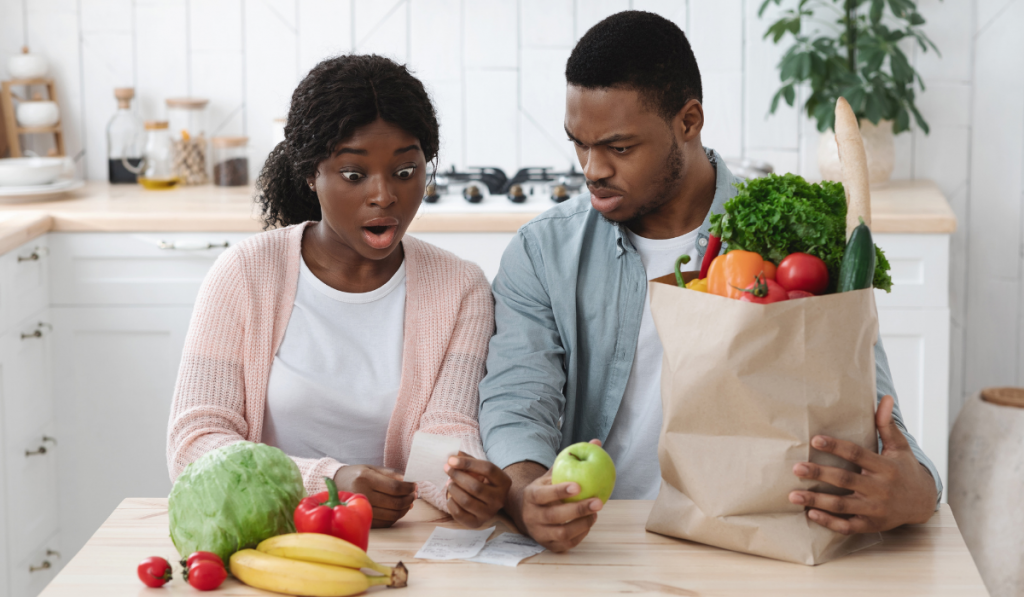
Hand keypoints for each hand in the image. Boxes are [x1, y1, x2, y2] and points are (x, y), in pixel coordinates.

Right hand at [333, 465, 416, 527]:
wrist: (334, 484)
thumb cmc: (355, 474)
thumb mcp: (371, 468)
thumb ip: (389, 473)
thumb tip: (407, 480)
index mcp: (365, 479)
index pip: (394, 487)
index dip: (408, 488)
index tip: (415, 486)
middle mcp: (363, 494)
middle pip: (394, 502)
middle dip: (409, 499)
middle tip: (415, 495)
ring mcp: (362, 509)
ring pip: (391, 515)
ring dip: (404, 509)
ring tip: (409, 502)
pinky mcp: (362, 519)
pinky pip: (384, 523)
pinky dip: (395, 517)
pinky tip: (399, 510)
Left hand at [444, 451, 511, 527]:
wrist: (489, 501)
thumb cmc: (483, 480)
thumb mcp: (480, 468)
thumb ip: (468, 460)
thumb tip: (451, 457)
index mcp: (504, 482)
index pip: (488, 469)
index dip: (467, 463)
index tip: (451, 460)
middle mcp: (500, 499)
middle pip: (475, 486)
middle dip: (457, 476)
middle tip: (447, 470)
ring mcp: (489, 513)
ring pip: (466, 501)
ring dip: (453, 489)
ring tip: (449, 483)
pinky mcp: (477, 523)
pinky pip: (459, 513)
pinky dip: (451, 503)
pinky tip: (450, 497)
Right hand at [511, 439, 603, 552]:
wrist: (527, 512)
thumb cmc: (545, 489)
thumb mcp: (553, 473)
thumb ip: (572, 459)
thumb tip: (596, 442)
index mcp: (530, 496)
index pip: (543, 495)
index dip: (559, 491)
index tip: (578, 486)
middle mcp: (531, 516)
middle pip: (554, 516)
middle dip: (578, 509)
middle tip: (599, 501)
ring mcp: (539, 533)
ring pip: (561, 533)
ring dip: (582, 524)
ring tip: (595, 513)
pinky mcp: (547, 545)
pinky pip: (566, 544)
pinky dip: (581, 534)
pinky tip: (589, 522)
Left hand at [788, 395, 937, 533]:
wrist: (923, 503)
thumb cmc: (904, 470)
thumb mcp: (899, 447)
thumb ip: (887, 425)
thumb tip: (884, 398)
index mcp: (885, 467)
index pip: (857, 454)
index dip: (836, 446)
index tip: (814, 439)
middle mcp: (880, 489)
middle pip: (845, 480)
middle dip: (819, 474)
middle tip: (796, 468)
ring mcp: (876, 509)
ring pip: (843, 505)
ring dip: (817, 501)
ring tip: (793, 495)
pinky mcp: (871, 525)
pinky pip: (848, 526)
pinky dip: (829, 522)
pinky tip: (810, 514)